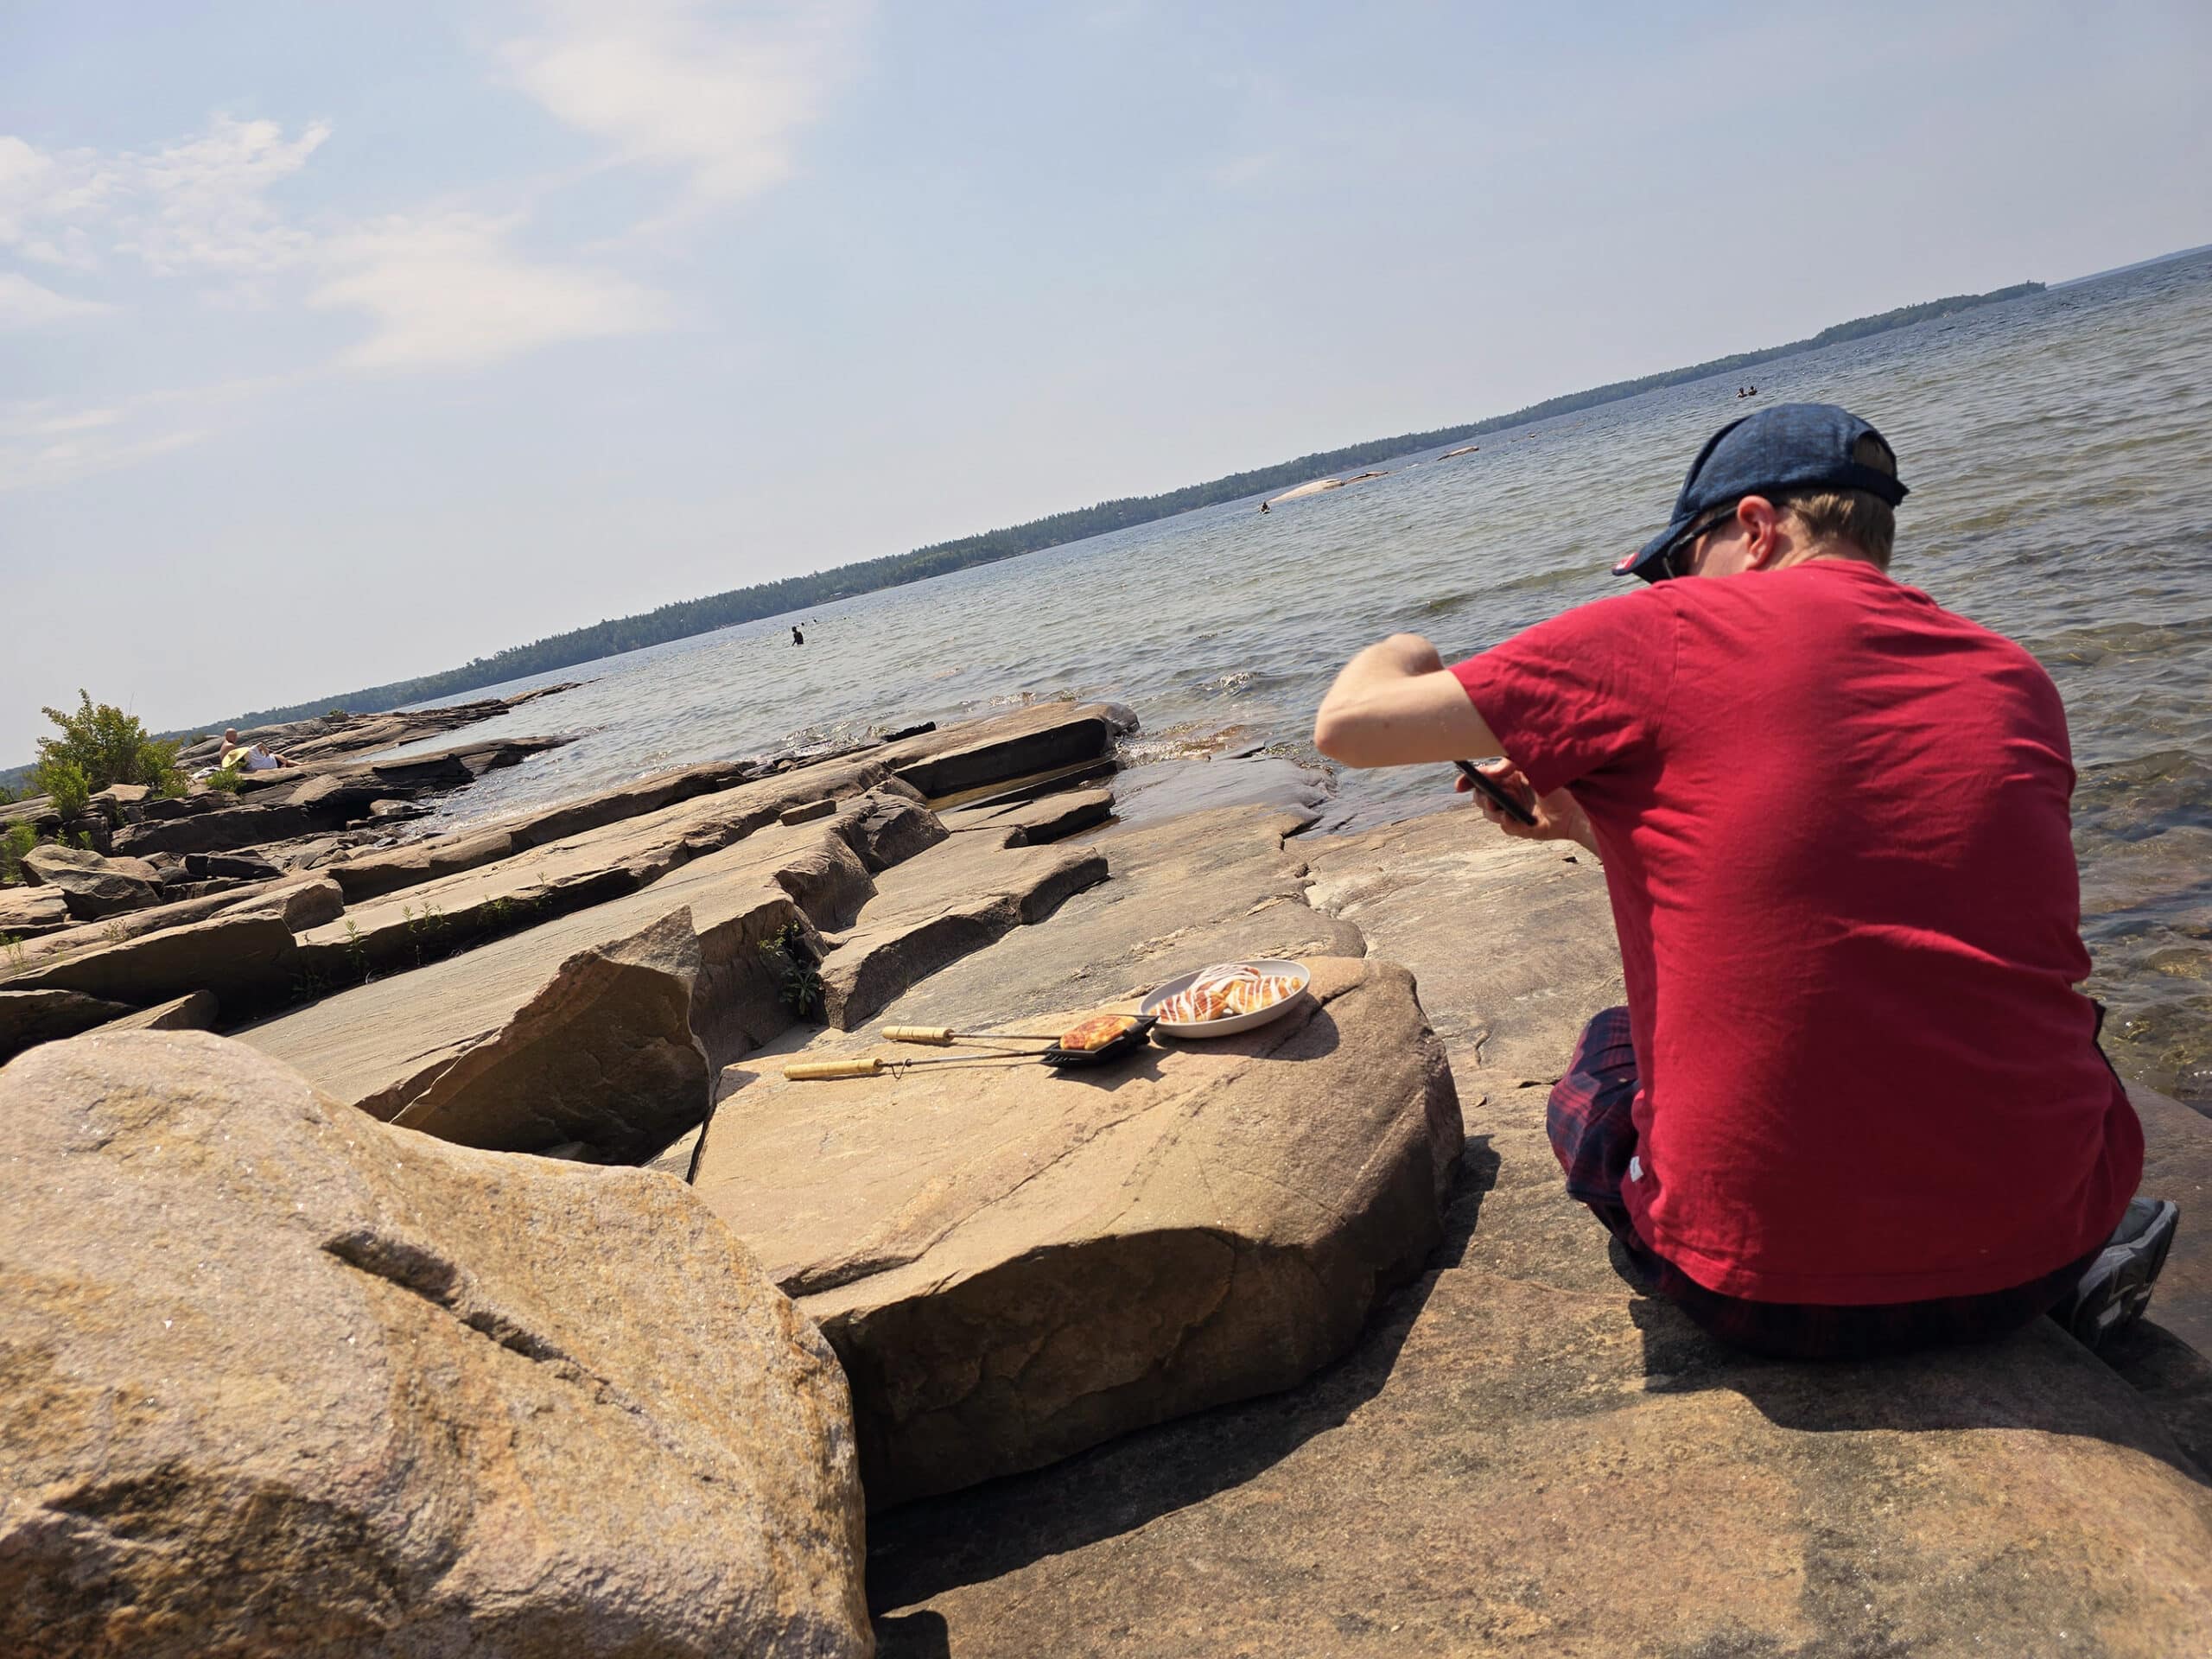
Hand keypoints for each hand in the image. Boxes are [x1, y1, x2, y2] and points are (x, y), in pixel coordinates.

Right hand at [1456, 759, 1595, 852]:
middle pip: (1481, 796)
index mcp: (1511, 777)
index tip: (1460, 785)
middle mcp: (1511, 793)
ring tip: (1504, 808)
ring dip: (1493, 811)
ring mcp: (1515, 811)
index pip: (1483, 777)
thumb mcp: (1534, 767)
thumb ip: (1512, 763)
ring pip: (1489, 813)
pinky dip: (1506, 823)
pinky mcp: (1522, 828)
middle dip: (1482, 797)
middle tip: (1490, 798)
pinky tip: (1512, 819)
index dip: (1469, 781)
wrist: (1579, 809)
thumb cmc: (1560, 784)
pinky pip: (1504, 827)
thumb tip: (1490, 770)